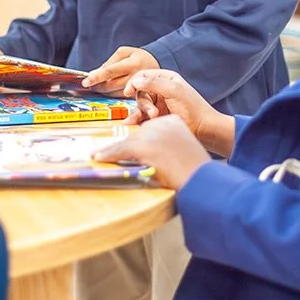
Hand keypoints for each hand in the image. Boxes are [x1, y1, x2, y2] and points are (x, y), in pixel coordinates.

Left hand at [82, 46, 158, 93]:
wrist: (158, 64)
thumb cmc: (138, 57)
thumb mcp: (125, 52)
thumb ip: (110, 62)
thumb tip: (95, 73)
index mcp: (132, 63)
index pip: (110, 71)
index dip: (96, 77)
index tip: (85, 81)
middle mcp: (136, 77)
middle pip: (111, 85)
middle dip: (98, 86)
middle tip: (89, 83)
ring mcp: (139, 88)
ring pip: (114, 93)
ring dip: (104, 91)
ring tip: (98, 85)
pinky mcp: (139, 96)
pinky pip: (121, 98)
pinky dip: (111, 94)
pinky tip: (108, 89)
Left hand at [94, 114, 209, 190]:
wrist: (201, 178)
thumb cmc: (196, 171)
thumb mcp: (183, 151)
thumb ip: (170, 146)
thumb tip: (154, 156)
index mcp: (173, 121)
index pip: (149, 129)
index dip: (137, 141)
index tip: (126, 147)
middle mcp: (161, 123)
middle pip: (136, 134)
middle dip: (124, 146)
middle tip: (109, 153)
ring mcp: (151, 133)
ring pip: (126, 141)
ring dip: (112, 150)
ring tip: (99, 155)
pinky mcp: (143, 145)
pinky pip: (120, 149)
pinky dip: (108, 154)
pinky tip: (99, 158)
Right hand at [123, 70, 235, 157]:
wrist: (204, 129)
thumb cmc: (193, 108)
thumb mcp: (174, 90)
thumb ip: (154, 83)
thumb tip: (135, 81)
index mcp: (166, 78)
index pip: (143, 76)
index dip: (134, 82)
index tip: (129, 91)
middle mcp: (160, 90)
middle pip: (140, 92)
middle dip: (144, 102)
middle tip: (153, 113)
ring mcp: (158, 104)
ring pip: (140, 105)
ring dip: (142, 112)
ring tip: (152, 119)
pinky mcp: (156, 118)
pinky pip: (142, 117)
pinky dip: (137, 120)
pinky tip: (132, 124)